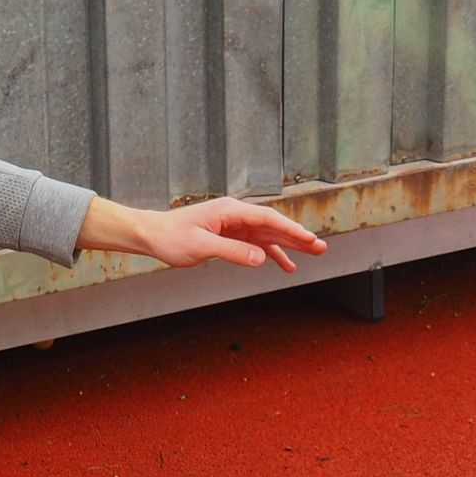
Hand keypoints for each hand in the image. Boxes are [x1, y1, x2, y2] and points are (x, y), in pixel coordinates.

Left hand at [81, 196, 327, 271]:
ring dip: (290, 244)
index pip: (268, 219)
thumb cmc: (172, 238)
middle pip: (273, 224)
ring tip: (313, 253)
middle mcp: (236, 214)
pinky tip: (285, 265)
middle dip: (298, 236)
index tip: (309, 239)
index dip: (290, 230)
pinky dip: (272, 254)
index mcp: (230, 211)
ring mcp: (234, 224)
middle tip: (322, 247)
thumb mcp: (201, 248)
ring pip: (268, 234)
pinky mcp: (231, 235)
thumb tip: (261, 259)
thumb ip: (232, 252)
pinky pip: (257, 244)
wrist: (153, 235)